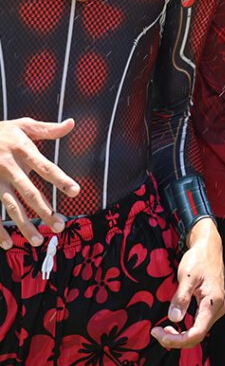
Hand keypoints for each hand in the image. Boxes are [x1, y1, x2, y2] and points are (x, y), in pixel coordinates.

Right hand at [0, 118, 79, 247]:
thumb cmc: (1, 131)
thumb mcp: (23, 125)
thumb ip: (47, 129)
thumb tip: (71, 123)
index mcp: (22, 150)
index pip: (46, 167)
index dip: (61, 179)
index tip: (76, 191)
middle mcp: (9, 166)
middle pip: (29, 192)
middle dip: (44, 211)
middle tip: (59, 226)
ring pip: (10, 206)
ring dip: (23, 224)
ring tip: (37, 241)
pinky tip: (7, 242)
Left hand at [151, 219, 224, 348]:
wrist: (209, 247)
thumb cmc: (199, 259)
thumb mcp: (187, 276)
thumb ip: (181, 298)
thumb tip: (174, 319)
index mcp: (213, 302)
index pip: (196, 333)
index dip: (176, 340)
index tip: (158, 332)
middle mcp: (217, 309)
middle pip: (196, 336)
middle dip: (175, 339)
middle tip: (156, 331)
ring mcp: (216, 309)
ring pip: (197, 332)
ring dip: (179, 335)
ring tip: (162, 329)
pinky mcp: (211, 307)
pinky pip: (198, 325)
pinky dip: (184, 329)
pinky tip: (173, 323)